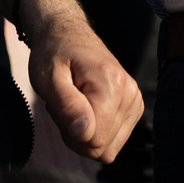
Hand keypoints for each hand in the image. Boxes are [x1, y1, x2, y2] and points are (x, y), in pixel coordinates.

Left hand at [20, 0, 143, 161]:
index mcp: (111, 85)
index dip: (69, 132)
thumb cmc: (53, 54)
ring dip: (85, 134)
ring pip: (108, 149)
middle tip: (65, 103)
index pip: (92, 141)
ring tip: (75, 104)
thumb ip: (67, 106)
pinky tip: (86, 107)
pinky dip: (96, 131)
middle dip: (76, 135)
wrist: (68, 33)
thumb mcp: (48, 78)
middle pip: (101, 149)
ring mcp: (135, 101)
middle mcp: (130, 94)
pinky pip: (114, 142)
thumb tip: (85, 134)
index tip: (59, 105)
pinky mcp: (134, 107)